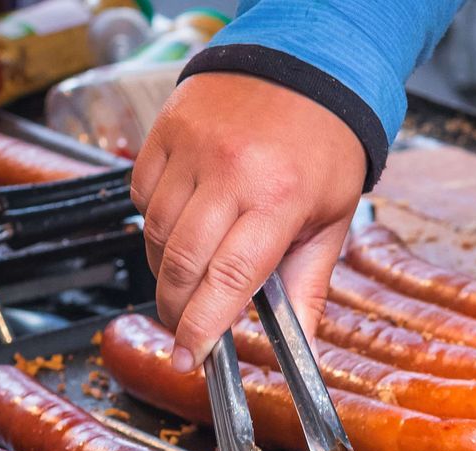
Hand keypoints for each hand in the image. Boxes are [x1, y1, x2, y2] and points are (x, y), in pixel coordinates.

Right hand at [131, 72, 366, 370]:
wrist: (304, 68)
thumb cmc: (324, 148)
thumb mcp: (332, 222)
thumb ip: (309, 286)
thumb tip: (302, 346)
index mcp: (278, 200)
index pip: (227, 280)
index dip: (201, 327)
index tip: (189, 357)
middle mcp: (229, 172)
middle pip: (181, 263)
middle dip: (177, 308)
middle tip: (185, 330)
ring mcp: (191, 147)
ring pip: (156, 232)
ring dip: (165, 268)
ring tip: (189, 278)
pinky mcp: (165, 130)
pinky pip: (143, 195)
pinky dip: (155, 222)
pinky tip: (184, 225)